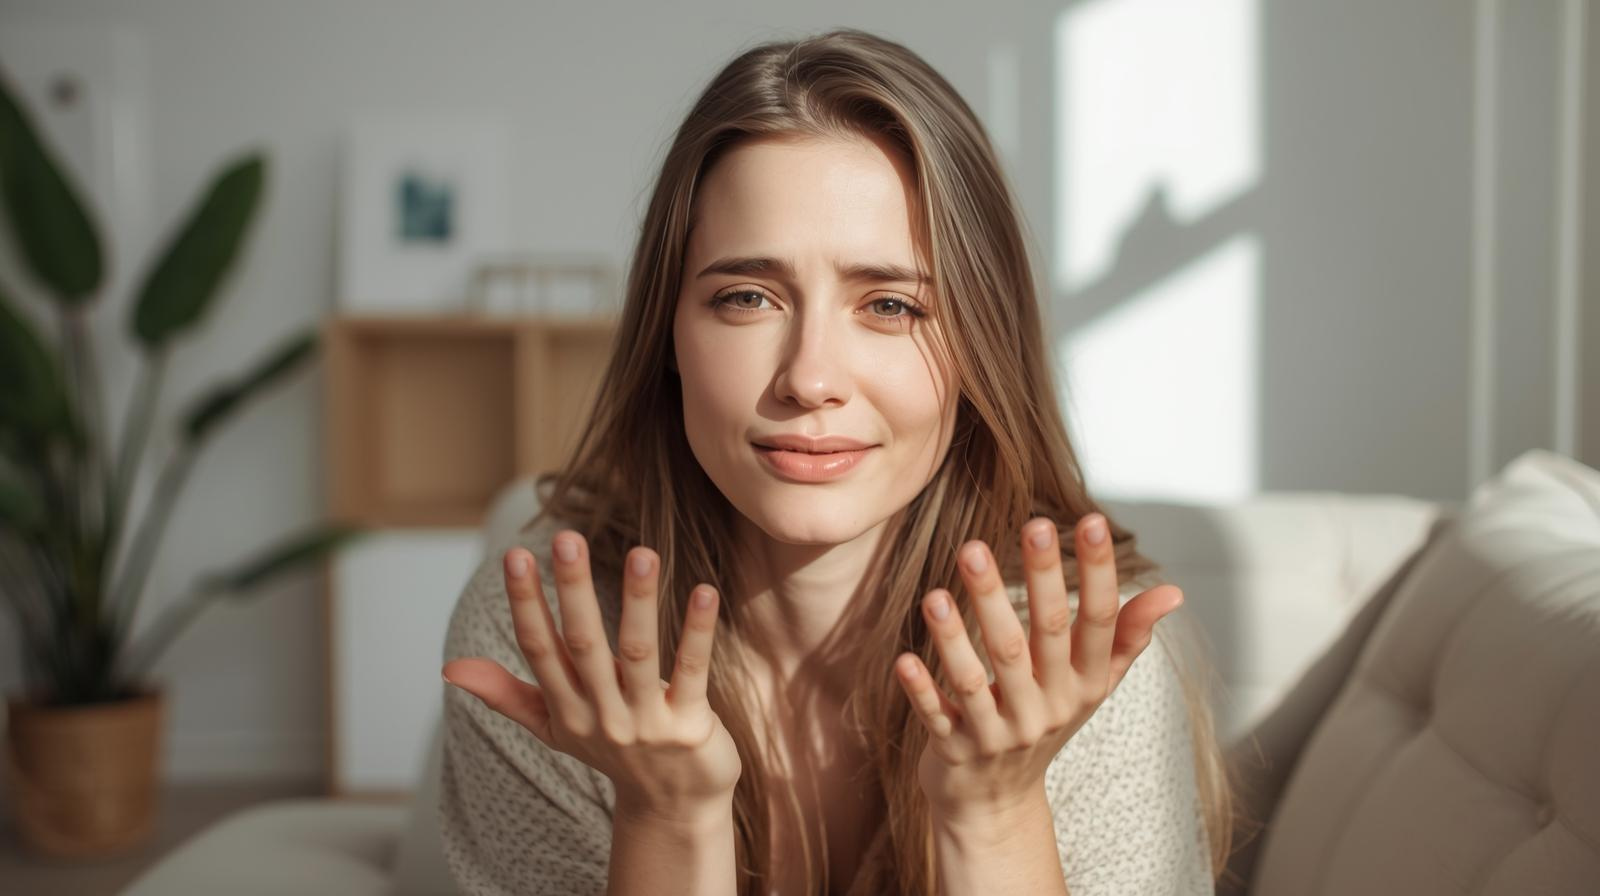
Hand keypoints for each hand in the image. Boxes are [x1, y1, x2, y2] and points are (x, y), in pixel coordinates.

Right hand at [442, 531, 741, 817]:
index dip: (526, 603)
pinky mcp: (689, 726)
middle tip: (567, 538)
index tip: (514, 555)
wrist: (673, 808)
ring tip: (642, 552)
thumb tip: (448, 668)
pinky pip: (693, 672)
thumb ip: (506, 695)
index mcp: (566, 709)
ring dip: (639, 602)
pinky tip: (705, 592)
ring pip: (640, 654)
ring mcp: (646, 723)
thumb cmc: (613, 752)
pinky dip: (698, 632)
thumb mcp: (555, 726)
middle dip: (573, 591)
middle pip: (583, 645)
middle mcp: (602, 716)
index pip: (540, 649)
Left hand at [893, 512, 1183, 823]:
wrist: (997, 806)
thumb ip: (1127, 637)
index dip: (1097, 573)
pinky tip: (904, 659)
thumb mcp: (1091, 686)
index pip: (1098, 623)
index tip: (1092, 520)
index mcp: (1082, 686)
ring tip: (940, 591)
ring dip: (958, 636)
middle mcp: (1046, 709)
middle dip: (1036, 581)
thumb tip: (1174, 592)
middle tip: (1031, 526)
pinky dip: (922, 691)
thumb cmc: (1045, 723)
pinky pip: (938, 718)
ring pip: (980, 678)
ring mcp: (1000, 733)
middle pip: (1040, 639)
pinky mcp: (956, 751)